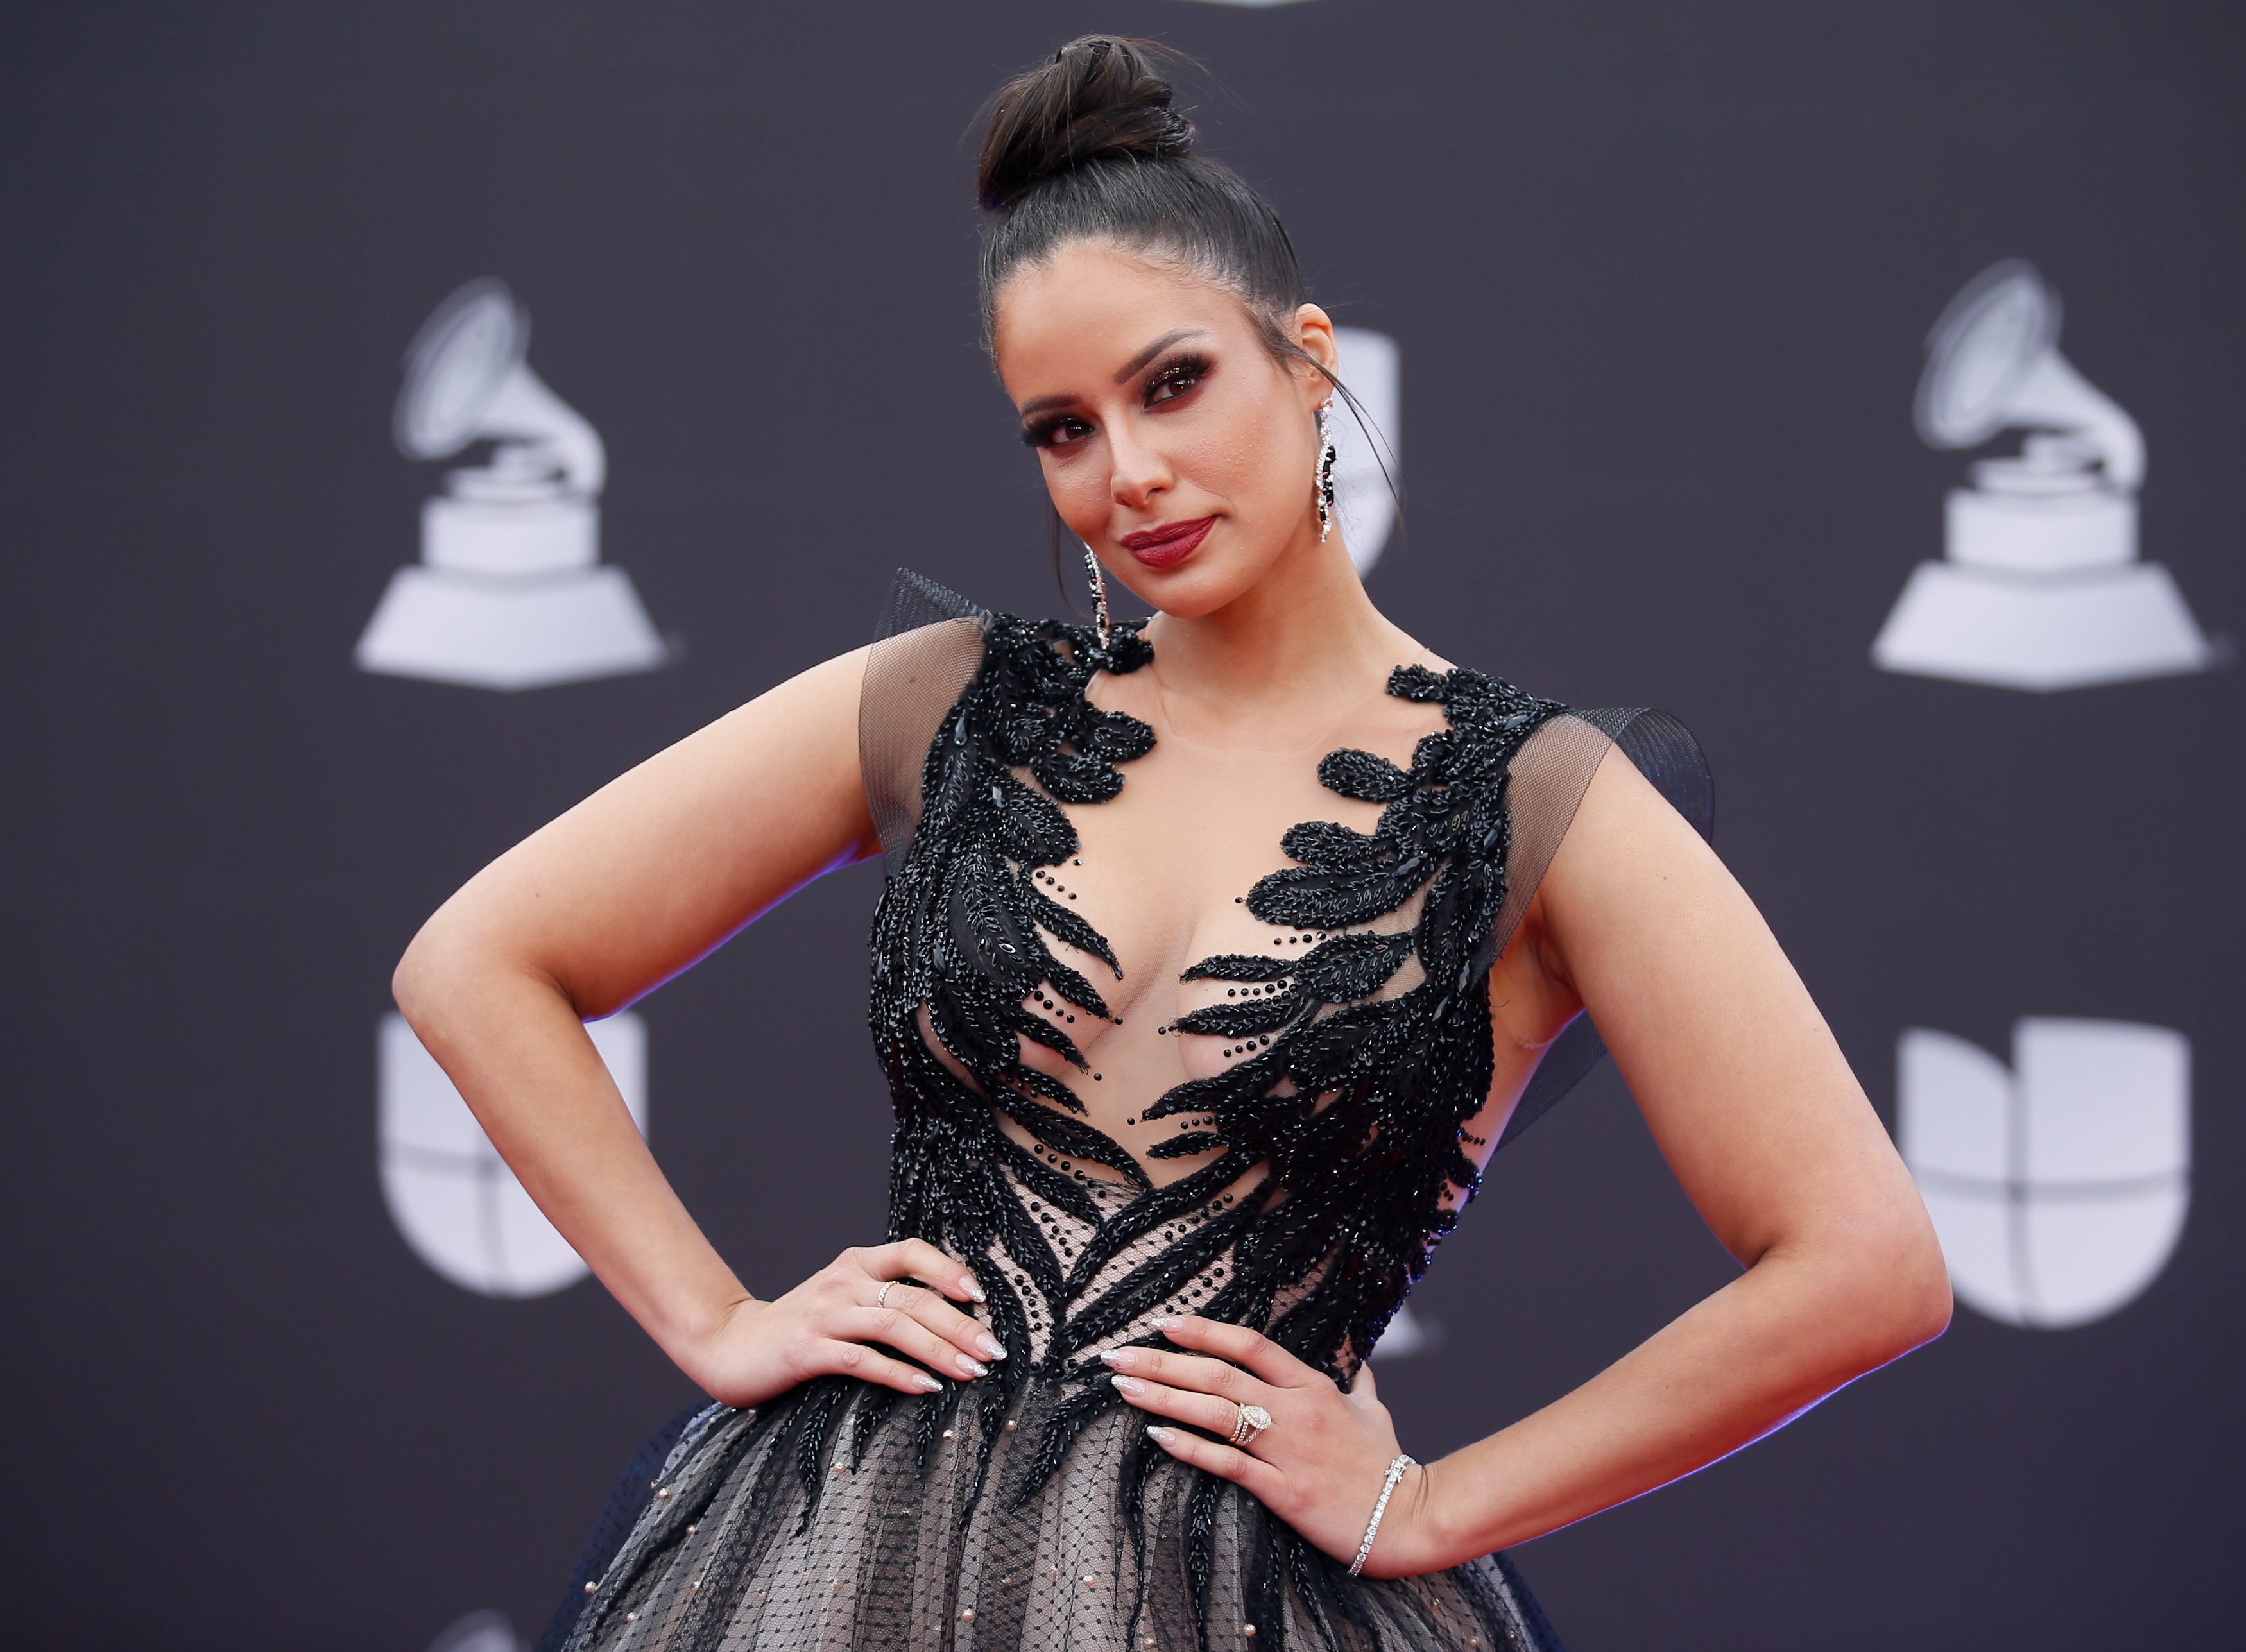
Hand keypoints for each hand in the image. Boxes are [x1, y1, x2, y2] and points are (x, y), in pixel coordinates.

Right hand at [679, 1240, 1005, 1410]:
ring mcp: (824, 1315)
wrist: (731, 1344)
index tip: (980, 1298)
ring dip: (939, 1350)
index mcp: (856, 1263)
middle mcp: (842, 1282)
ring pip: (894, 1326)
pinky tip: (925, 1389)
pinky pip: (862, 1360)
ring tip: (971, 1372)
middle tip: (993, 1351)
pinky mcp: (807, 1350)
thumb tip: (953, 1317)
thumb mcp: (843, 1298)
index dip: (949, 1270)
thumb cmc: (800, 1326)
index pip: (912, 1252)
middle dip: (960, 1325)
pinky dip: (899, 1374)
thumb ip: (885, 1298)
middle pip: (913, 1297)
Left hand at [1103, 1316, 1442, 1578]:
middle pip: (1218, 1374)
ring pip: (1215, 1413)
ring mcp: (1287, 1450)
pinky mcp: (1283, 1490)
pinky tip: (1158, 1436)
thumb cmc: (1388, 1465)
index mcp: (1313, 1386)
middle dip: (1161, 1361)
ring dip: (1164, 1397)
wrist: (1407, 1519)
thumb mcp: (1375, 1411)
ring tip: (1123, 1386)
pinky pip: (1227, 1464)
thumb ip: (1361, 1382)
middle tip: (1117, 1354)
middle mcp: (1295, 1411)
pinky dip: (1190, 1448)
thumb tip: (1361, 1364)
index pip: (1249, 1345)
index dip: (1204, 1331)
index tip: (1164, 1324)